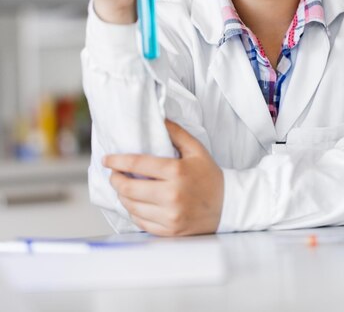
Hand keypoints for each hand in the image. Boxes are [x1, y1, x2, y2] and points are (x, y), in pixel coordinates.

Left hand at [103, 120, 223, 235]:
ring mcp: (170, 216)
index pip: (137, 165)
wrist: (228, 205)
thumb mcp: (196, 149)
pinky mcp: (169, 231)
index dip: (117, 161)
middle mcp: (171, 196)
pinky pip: (141, 222)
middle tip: (114, 174)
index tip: (107, 159)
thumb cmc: (210, 176)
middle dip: (115, 180)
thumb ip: (176, 133)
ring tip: (123, 187)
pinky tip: (135, 203)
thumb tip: (158, 118)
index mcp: (176, 172)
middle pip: (129, 189)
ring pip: (132, 207)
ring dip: (122, 196)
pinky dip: (133, 212)